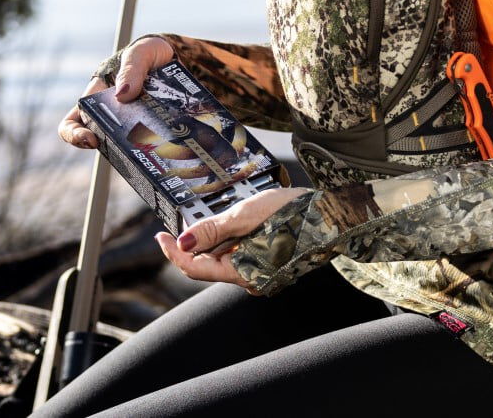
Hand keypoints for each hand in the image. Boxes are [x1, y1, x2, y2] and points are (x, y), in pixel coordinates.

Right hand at [58, 36, 174, 148]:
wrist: (177, 57)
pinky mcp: (156, 129)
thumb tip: (122, 94)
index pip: (74, 122)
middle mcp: (113, 116)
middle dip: (114, 149)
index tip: (92, 140)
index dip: (75, 134)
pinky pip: (156, 146)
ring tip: (155, 150)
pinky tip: (175, 147)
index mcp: (98, 98)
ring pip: (131, 149)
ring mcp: (135, 125)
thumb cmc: (149, 53)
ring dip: (140, 152)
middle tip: (131, 150)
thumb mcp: (140, 54)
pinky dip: (162, 149)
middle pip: (103, 142)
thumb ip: (132, 69)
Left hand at [155, 187, 309, 291]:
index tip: (160, 235)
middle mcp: (251, 280)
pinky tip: (236, 220)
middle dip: (196, 242)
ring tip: (219, 213)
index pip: (194, 268)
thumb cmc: (294, 214)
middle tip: (187, 217)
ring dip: (215, 238)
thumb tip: (184, 241)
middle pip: (208, 264)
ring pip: (224, 258)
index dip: (173, 252)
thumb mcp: (247, 215)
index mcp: (244, 273)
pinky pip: (240, 254)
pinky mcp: (268, 264)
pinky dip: (232, 239)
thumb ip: (213, 230)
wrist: (332, 216)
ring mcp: (260, 273)